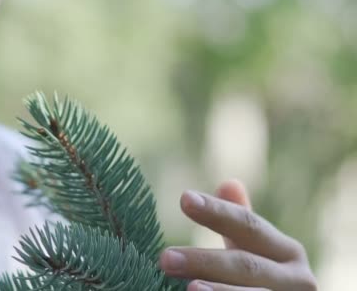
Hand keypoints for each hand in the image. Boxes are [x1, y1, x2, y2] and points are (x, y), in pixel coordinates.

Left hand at [159, 180, 317, 290]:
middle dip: (205, 262)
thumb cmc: (265, 280)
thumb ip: (240, 223)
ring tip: (191, 288)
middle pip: (246, 266)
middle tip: (165, 258)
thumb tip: (228, 184)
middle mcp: (297, 279)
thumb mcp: (257, 250)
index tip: (185, 199)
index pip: (249, 225)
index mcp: (288, 251)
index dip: (217, 211)